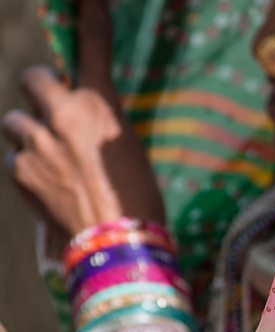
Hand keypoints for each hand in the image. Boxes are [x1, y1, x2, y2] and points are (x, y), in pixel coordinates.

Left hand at [1, 0, 163, 235]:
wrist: (118, 245)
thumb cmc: (140, 203)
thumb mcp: (130, 153)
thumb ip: (101, 129)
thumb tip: (83, 125)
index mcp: (100, 108)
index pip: (93, 48)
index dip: (91, 16)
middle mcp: (63, 116)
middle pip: (33, 78)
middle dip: (39, 89)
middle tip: (49, 106)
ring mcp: (36, 144)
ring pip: (16, 121)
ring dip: (28, 134)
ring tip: (50, 160)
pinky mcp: (19, 171)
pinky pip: (13, 159)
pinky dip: (26, 169)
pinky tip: (47, 188)